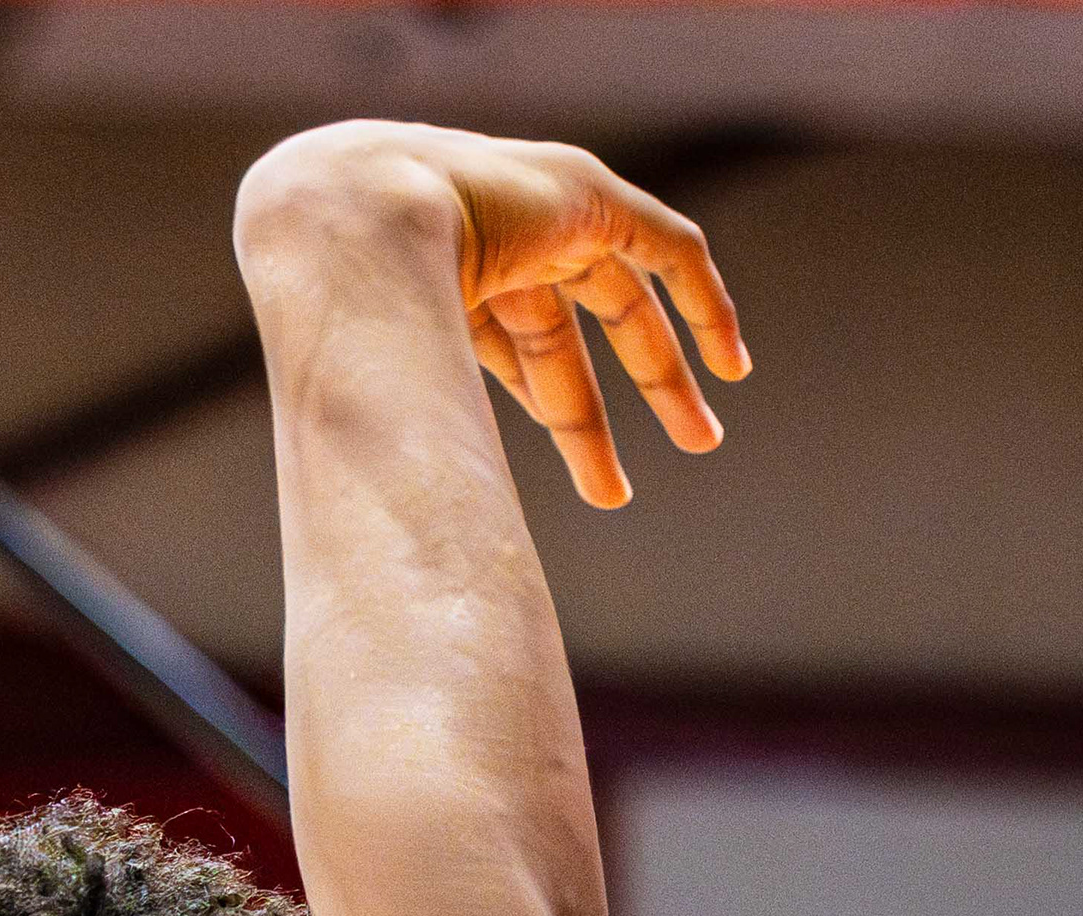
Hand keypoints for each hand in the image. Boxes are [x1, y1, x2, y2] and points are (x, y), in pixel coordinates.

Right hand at [260, 126, 750, 509]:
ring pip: (625, 304)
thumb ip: (421, 455)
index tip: (601, 482)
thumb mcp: (398, 398)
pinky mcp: (593, 196)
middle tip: (627, 490)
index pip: (527, 362)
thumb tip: (416, 551)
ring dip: (666, 374)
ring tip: (702, 441)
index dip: (566, 421)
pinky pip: (669, 247)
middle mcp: (506, 256)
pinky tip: (731, 362)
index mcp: (460, 297)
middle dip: (606, 415)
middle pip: (572, 343)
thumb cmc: (351, 314)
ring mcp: (550, 222)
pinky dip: (704, 300)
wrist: (357, 221)